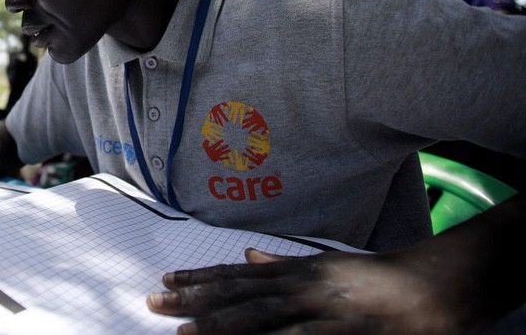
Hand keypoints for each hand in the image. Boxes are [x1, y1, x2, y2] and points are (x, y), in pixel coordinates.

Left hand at [146, 244, 505, 333]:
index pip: (238, 276)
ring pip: (258, 320)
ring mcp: (318, 313)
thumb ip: (283, 265)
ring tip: (182, 332)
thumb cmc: (377, 279)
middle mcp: (301, 288)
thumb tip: (246, 258)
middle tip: (155, 303)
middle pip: (238, 297)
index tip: (167, 282)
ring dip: (218, 327)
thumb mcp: (325, 265)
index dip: (200, 279)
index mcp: (297, 272)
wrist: (430, 288)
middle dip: (194, 302)